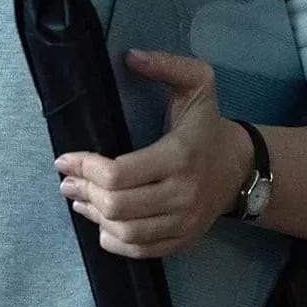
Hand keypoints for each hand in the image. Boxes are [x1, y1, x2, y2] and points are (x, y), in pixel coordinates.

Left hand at [53, 49, 251, 257]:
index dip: (86, 167)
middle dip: (84, 192)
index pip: (119, 174)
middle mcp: (182, 195)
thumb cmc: (208, 125)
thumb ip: (167, 66)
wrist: (242, 168)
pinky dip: (113, 240)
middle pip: (117, 205)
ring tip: (77, 199)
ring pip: (125, 231)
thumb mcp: (197, 84)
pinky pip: (140, 250)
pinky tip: (100, 222)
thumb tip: (131, 56)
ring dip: (94, 216)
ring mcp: (183, 222)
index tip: (65, 159)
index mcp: (179, 157)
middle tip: (66, 180)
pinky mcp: (182, 239)